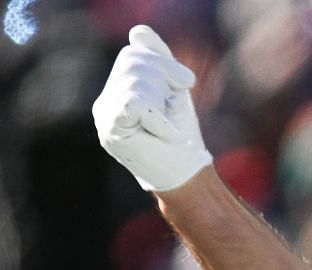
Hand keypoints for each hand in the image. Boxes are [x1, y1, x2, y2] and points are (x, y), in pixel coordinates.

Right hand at [93, 25, 211, 192]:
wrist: (188, 175)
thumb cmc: (182, 137)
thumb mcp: (173, 89)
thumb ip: (157, 58)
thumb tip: (138, 31)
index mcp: (118, 88)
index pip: (134, 53)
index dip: (164, 65)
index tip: (182, 87)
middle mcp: (105, 100)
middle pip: (132, 61)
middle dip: (164, 81)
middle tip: (172, 114)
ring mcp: (103, 115)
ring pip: (136, 80)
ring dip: (163, 103)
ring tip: (166, 127)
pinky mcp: (110, 130)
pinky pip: (135, 102)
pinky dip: (158, 117)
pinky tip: (163, 133)